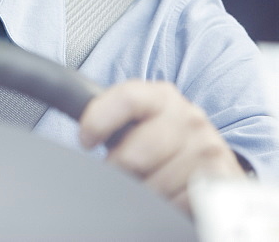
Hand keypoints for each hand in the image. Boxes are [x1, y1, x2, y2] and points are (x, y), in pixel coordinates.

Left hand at [79, 80, 245, 213]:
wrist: (214, 162)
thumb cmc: (163, 140)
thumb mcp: (139, 119)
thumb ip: (111, 118)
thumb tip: (80, 134)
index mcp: (161, 96)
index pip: (125, 99)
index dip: (98, 121)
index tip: (86, 140)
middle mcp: (188, 117)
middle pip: (132, 156)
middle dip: (119, 172)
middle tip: (123, 173)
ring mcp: (207, 148)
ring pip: (153, 186)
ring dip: (145, 193)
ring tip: (152, 181)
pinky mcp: (222, 180)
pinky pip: (176, 204)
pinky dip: (168, 207)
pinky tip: (170, 194)